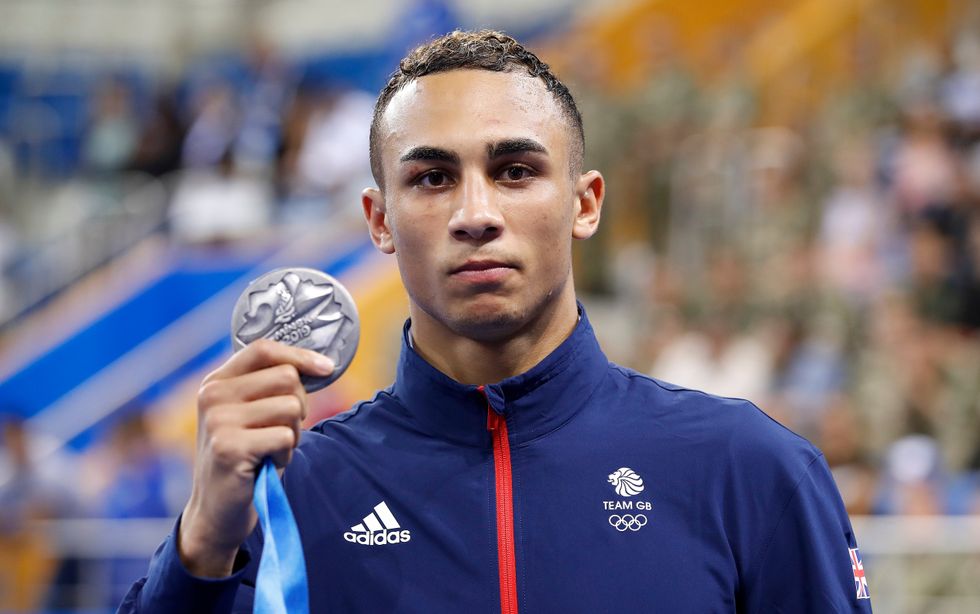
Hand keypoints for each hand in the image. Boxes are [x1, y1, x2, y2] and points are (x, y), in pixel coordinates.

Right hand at [177, 339, 333, 577]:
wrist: (217, 509)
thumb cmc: (246, 456)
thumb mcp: (251, 413)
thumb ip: (271, 386)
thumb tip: (321, 364)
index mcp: (216, 381)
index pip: (264, 349)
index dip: (300, 355)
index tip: (326, 368)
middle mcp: (212, 395)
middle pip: (286, 377)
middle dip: (299, 405)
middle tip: (281, 430)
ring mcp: (218, 421)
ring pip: (291, 407)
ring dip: (293, 432)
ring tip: (270, 448)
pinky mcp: (229, 447)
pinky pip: (286, 436)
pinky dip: (286, 453)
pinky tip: (267, 463)